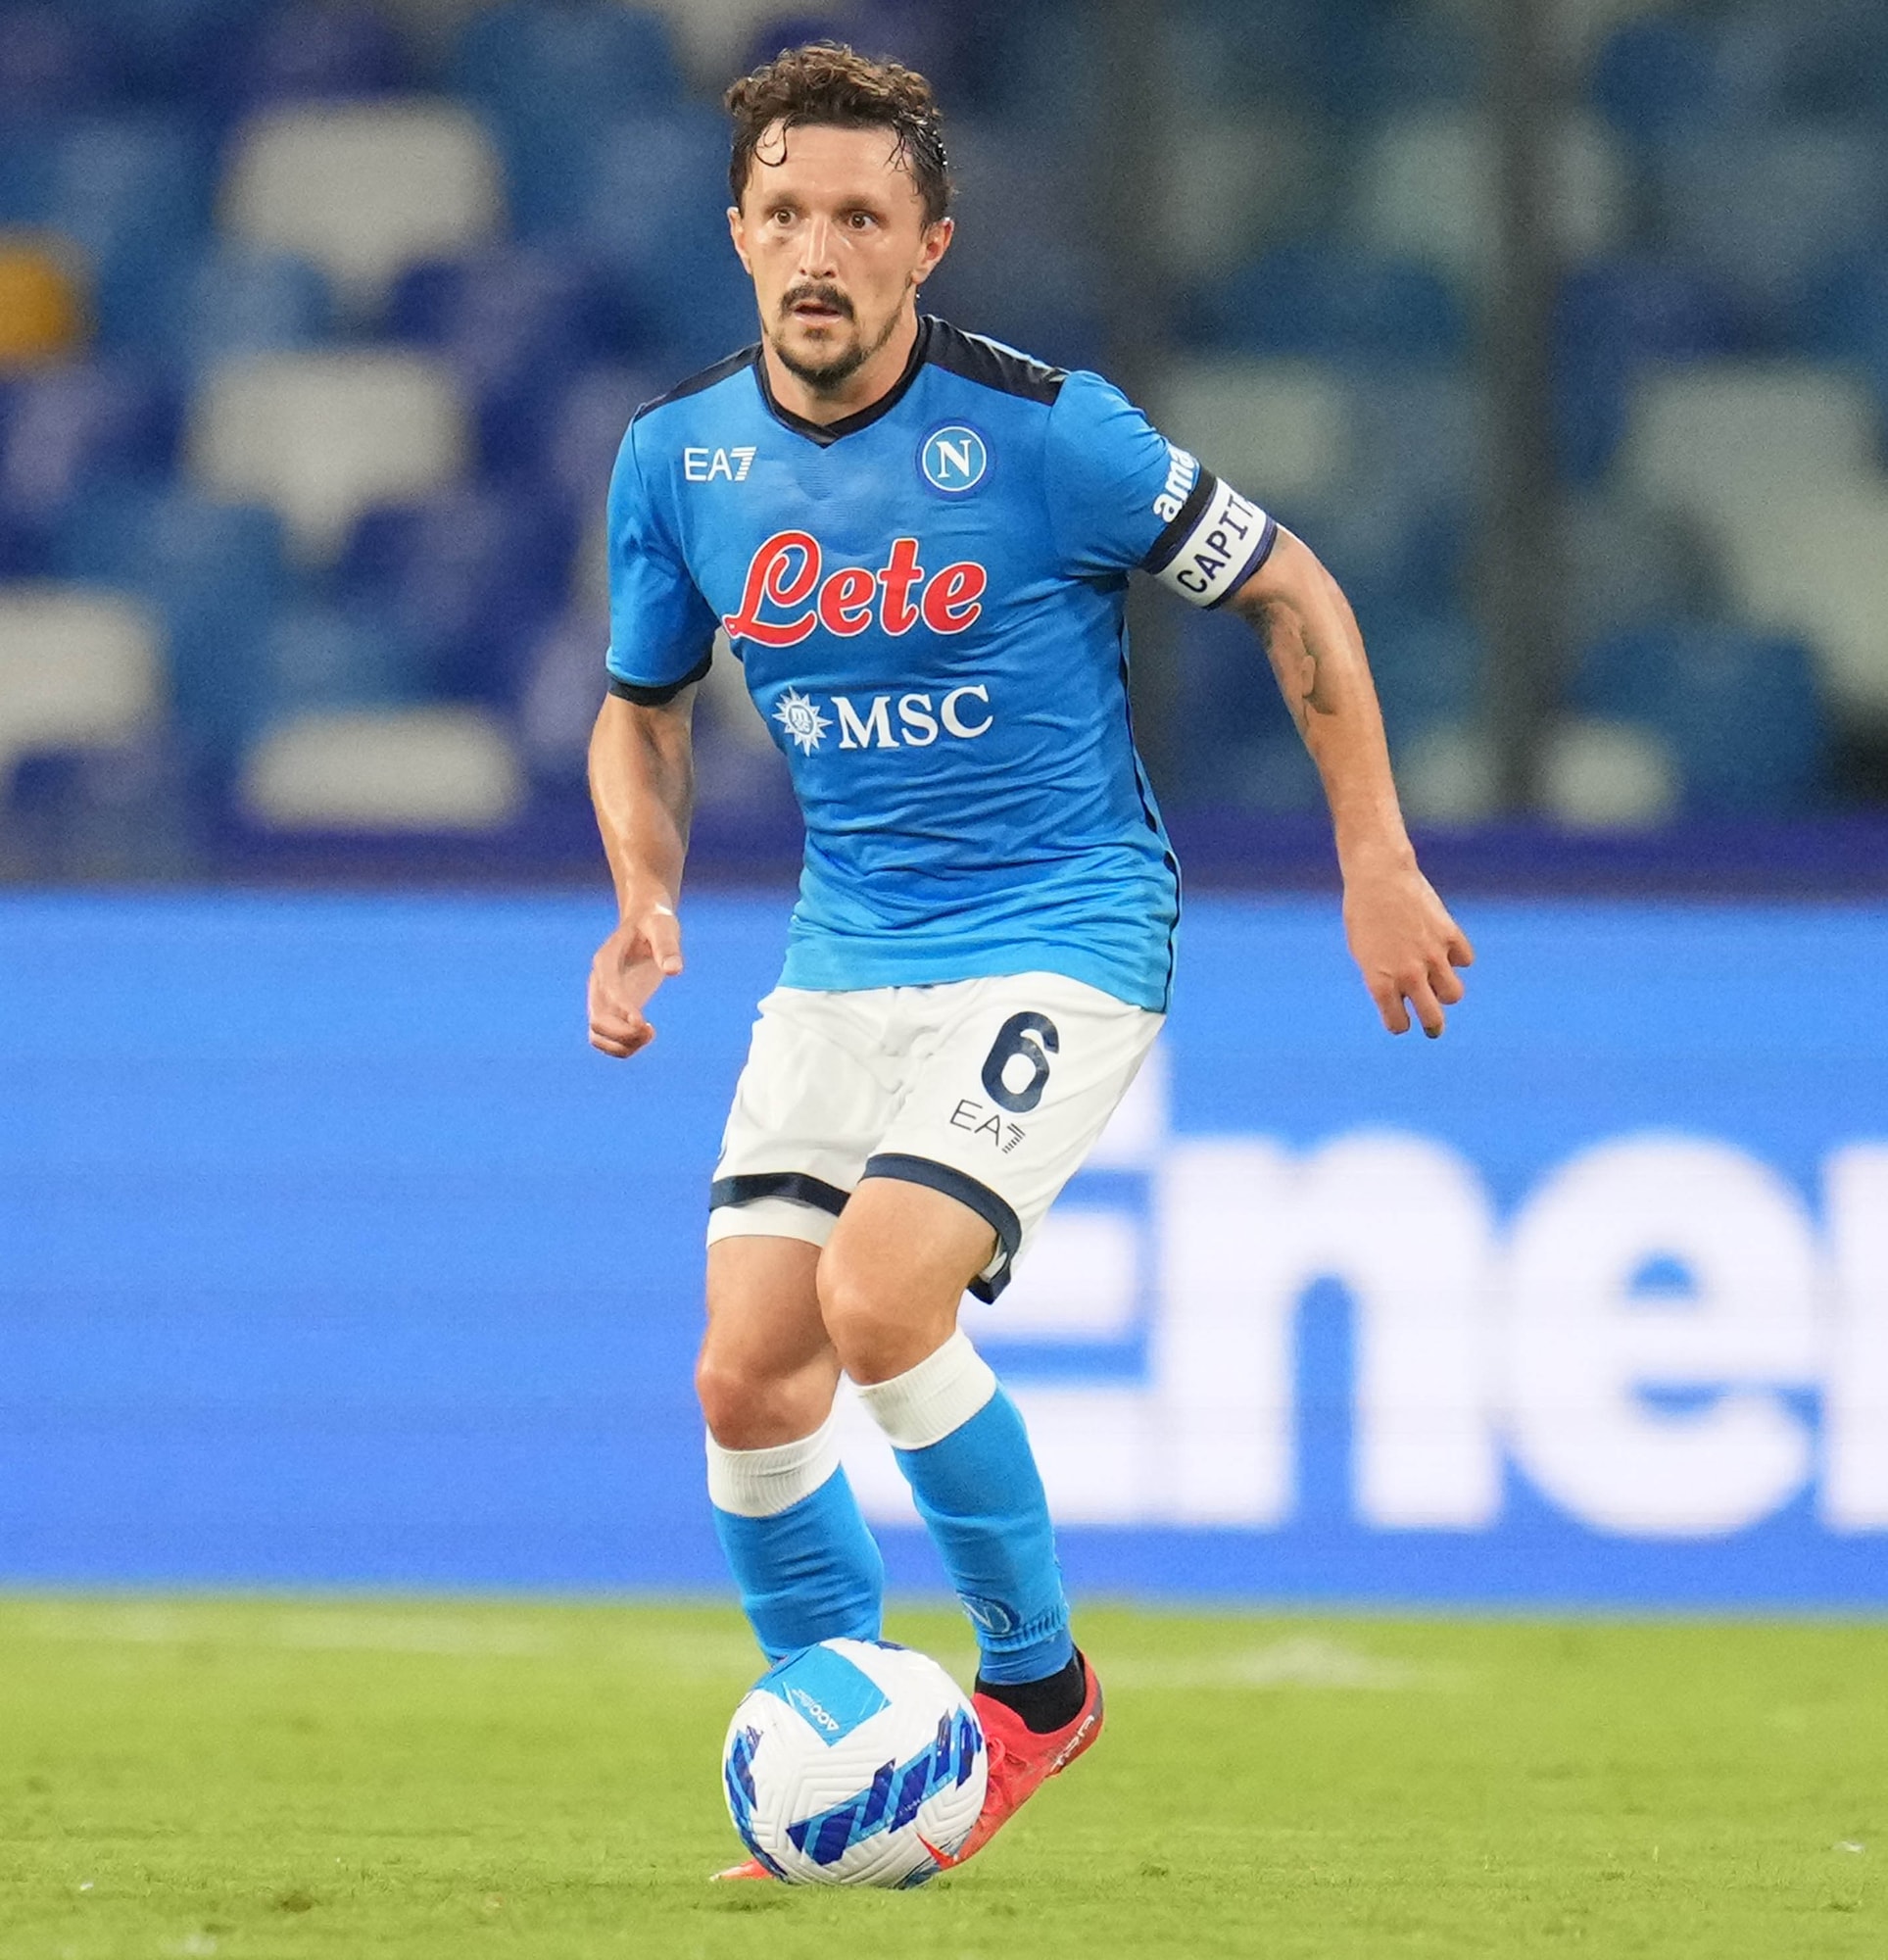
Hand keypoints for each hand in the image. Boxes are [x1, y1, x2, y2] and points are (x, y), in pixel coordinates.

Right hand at [588, 902, 682, 1057]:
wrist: (643, 923)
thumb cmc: (654, 923)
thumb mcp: (663, 926)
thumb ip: (667, 946)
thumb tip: (674, 971)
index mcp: (606, 961)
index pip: (608, 991)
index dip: (623, 1009)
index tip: (644, 1022)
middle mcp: (598, 983)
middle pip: (597, 1020)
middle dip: (623, 1034)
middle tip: (651, 1031)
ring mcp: (602, 998)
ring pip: (597, 1035)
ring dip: (621, 1045)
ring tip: (649, 1035)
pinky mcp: (613, 1008)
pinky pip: (606, 1038)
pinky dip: (623, 1046)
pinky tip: (647, 1035)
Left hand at [1342, 853, 1472, 1037]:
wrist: (1378, 876)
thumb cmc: (1363, 914)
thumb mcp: (1363, 952)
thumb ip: (1383, 979)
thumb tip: (1405, 998)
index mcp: (1380, 982)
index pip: (1398, 1024)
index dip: (1399, 1023)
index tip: (1399, 1018)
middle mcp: (1408, 974)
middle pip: (1433, 1018)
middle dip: (1433, 1026)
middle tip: (1432, 1026)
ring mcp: (1432, 955)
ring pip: (1454, 994)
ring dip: (1446, 991)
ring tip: (1437, 981)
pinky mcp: (1450, 935)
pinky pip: (1465, 960)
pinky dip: (1457, 958)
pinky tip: (1446, 949)